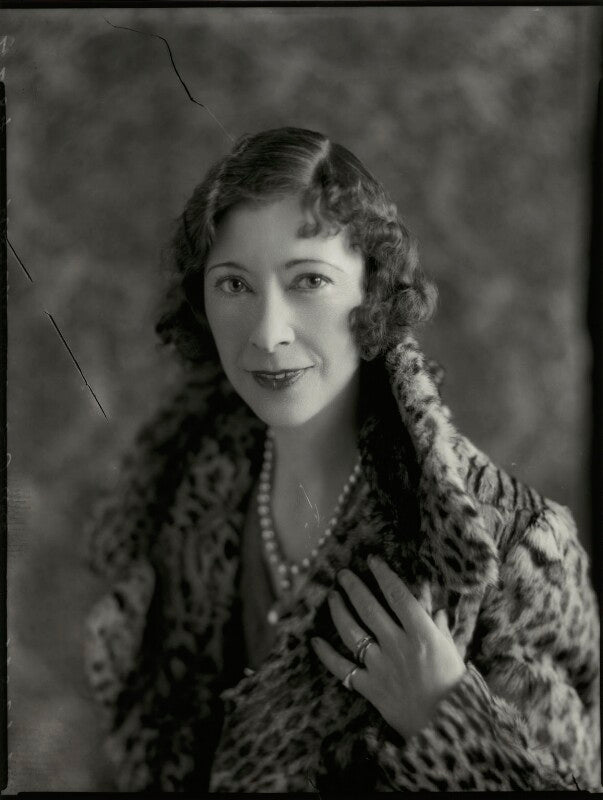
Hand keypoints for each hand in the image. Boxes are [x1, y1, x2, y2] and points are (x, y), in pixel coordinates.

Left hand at [311, 555, 465, 739]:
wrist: (448, 730)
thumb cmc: (455, 688)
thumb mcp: (453, 651)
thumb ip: (439, 627)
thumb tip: (432, 607)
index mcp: (422, 634)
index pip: (398, 595)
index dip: (383, 575)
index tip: (372, 560)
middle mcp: (398, 646)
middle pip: (369, 608)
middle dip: (353, 586)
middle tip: (343, 573)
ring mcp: (381, 666)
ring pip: (352, 632)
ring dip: (339, 611)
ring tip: (332, 597)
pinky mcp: (370, 688)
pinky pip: (342, 669)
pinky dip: (326, 655)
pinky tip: (315, 640)